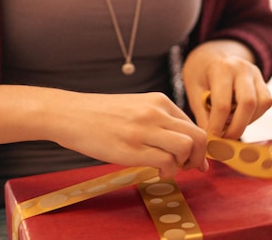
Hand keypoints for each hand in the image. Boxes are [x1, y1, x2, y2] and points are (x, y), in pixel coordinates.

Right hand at [48, 91, 207, 177]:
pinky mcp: (132, 148)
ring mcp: (144, 129)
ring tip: (170, 169)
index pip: (192, 124)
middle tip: (189, 168)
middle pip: (197, 136)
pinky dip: (167, 171)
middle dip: (200, 157)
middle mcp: (155, 112)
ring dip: (185, 164)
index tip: (196, 159)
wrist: (71, 113)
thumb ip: (157, 118)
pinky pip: (166, 162)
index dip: (199, 146)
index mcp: (158, 100)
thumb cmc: (101, 114)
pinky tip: (156, 171)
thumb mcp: (135, 106)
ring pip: (186, 147)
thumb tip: (180, 141)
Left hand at [181, 40, 271, 138]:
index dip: (218, 126)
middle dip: (237, 127)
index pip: (223, 103)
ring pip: (261, 103)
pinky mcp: (262, 80)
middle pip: (248, 103)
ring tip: (231, 125)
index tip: (212, 139)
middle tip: (225, 140)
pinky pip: (265, 102)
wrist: (211, 55)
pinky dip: (255, 115)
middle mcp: (242, 68)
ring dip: (248, 121)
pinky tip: (240, 116)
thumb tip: (210, 141)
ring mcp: (255, 72)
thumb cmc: (200, 73)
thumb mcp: (194, 90)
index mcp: (221, 68)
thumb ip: (203, 114)